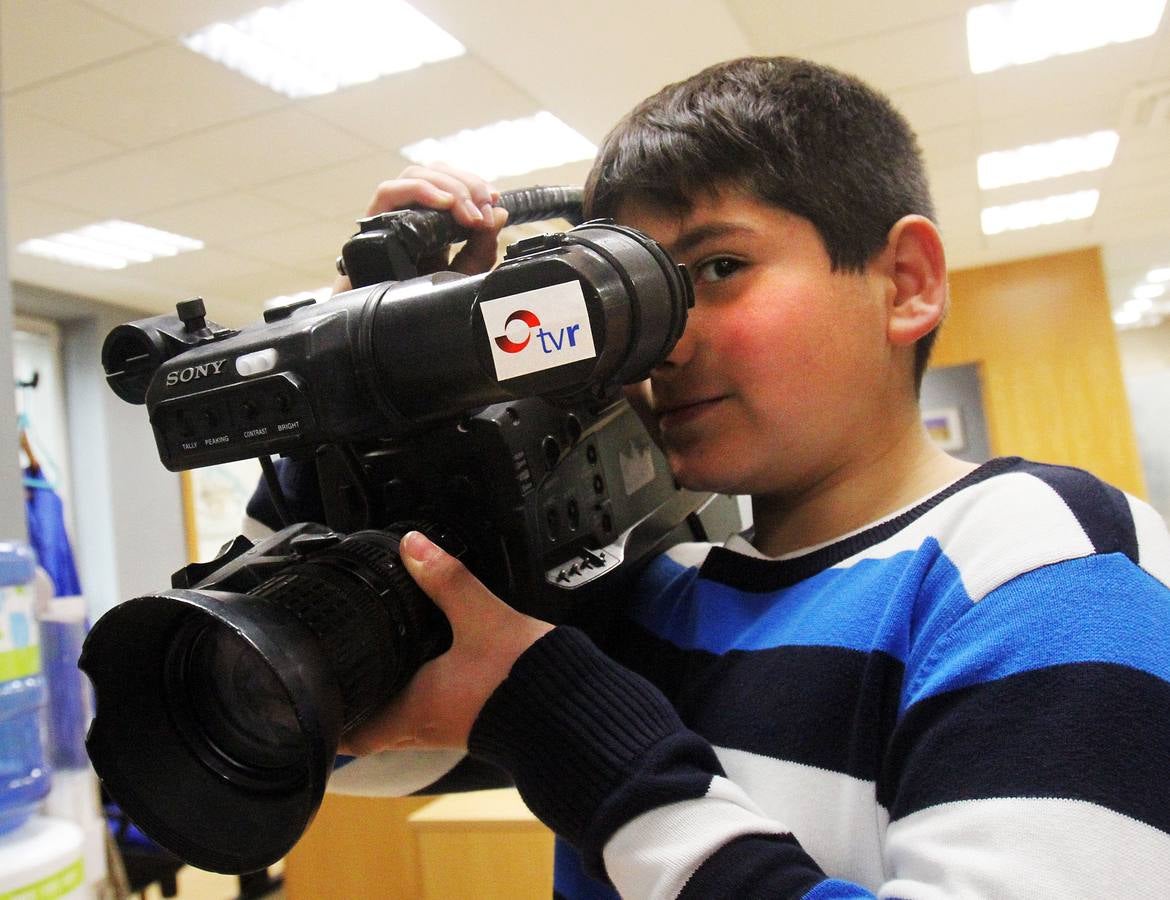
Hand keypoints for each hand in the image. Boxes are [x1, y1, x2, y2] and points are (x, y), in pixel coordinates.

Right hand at [332, 162, 510, 292]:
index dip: (472, 182)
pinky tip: (442, 203)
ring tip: (467, 212)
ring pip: (414, 174)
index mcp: (430, 219)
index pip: (449, 180)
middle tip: (482, 208)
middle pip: (434, 171)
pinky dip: (418, 190)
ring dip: (447, 186)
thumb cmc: (424, 303)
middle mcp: (408, 212)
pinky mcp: (372, 223)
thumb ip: (483, 246)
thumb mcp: (465, 274)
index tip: (492, 198)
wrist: (394, 329)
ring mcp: (389, 215)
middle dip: (465, 183)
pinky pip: (388, 192)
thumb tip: (500, 213)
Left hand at [339, 530, 552, 753]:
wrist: (574, 709)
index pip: (353, 733)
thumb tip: (413, 546)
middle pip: (374, 729)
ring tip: (375, 663)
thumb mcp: (480, 617)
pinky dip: (422, 693)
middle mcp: (427, 728)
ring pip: (404, 722)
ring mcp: (453, 728)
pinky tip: (430, 665)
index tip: (309, 700)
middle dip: (356, 703)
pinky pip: (435, 713)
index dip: (328, 720)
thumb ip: (446, 580)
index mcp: (415, 711)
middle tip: (337, 672)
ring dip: (388, 698)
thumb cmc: (523, 677)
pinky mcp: (477, 721)